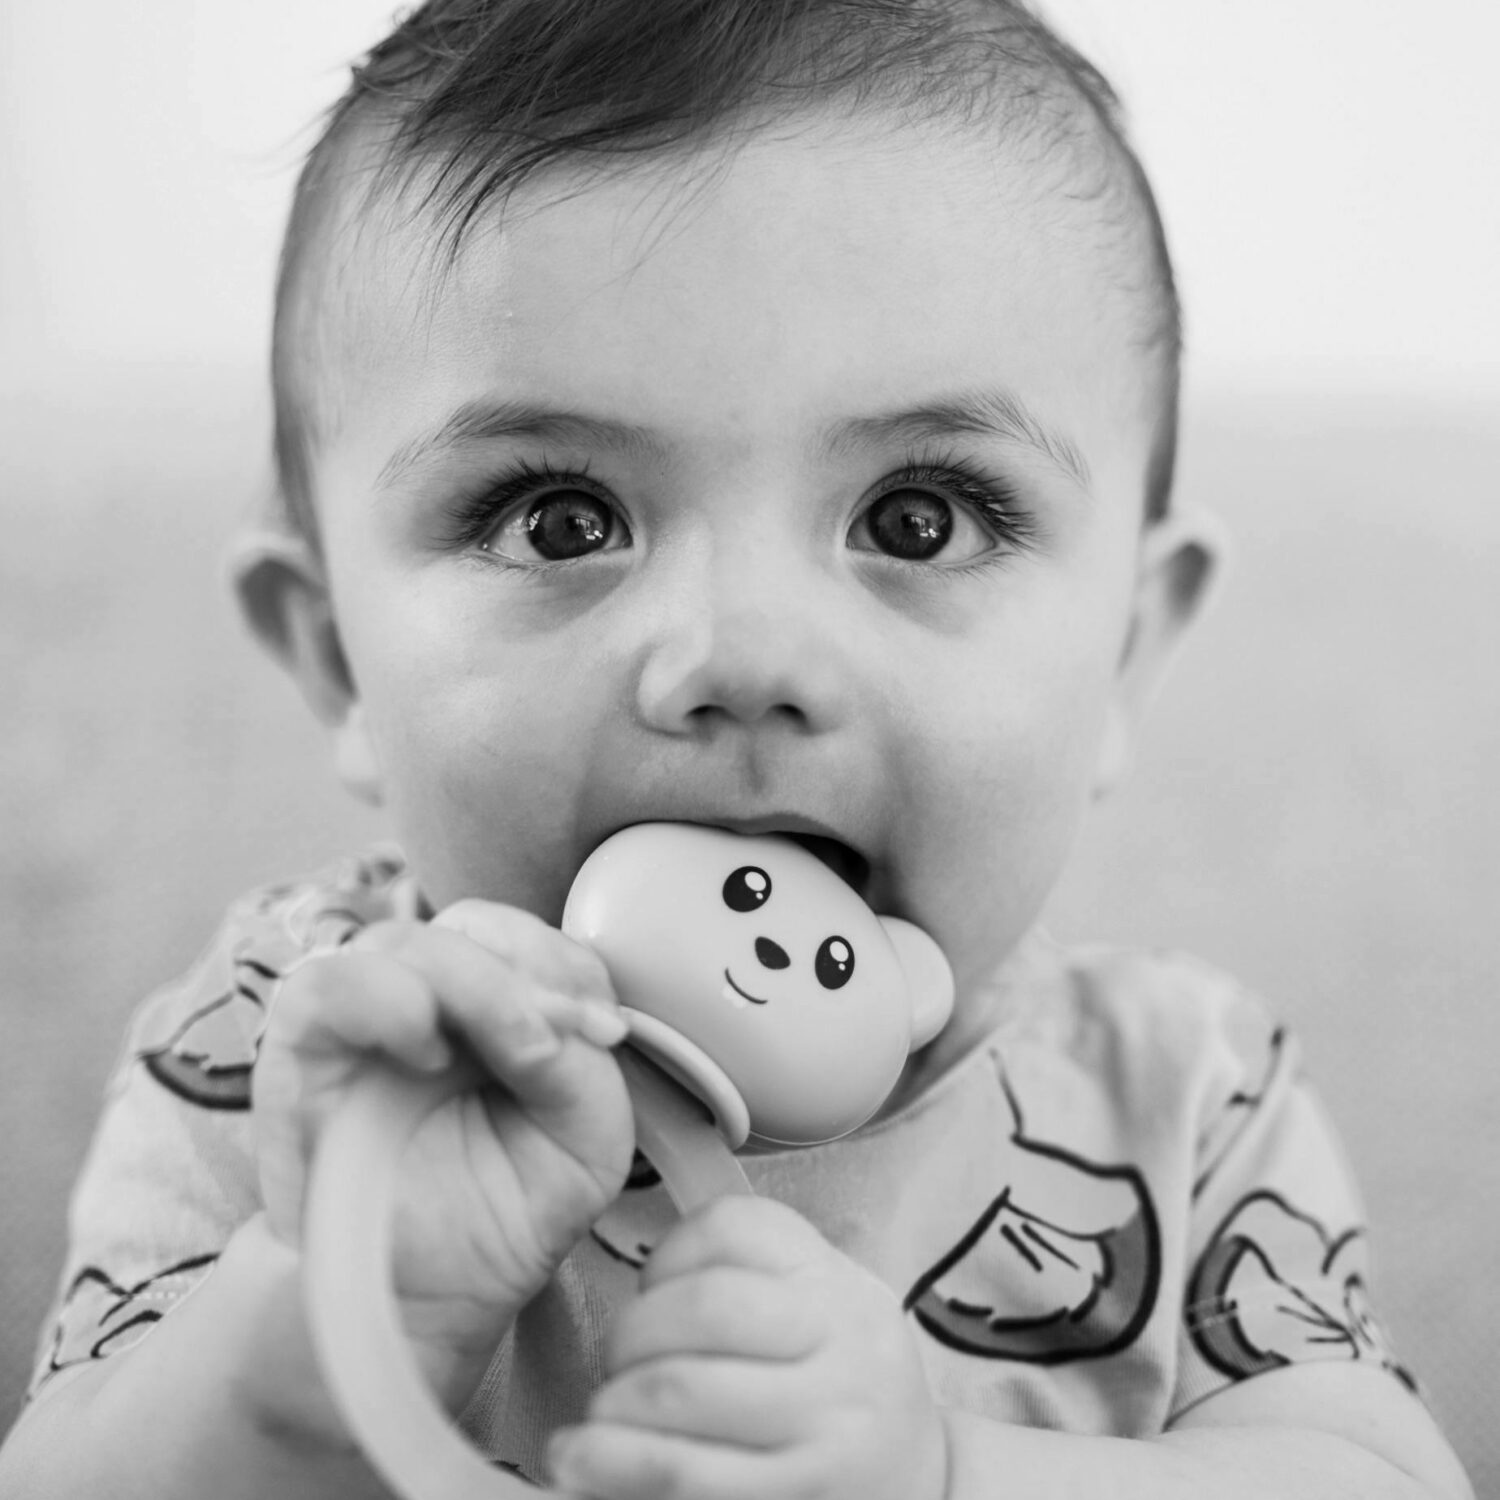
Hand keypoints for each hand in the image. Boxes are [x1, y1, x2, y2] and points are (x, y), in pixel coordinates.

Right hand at [252, 899, 634, 1401]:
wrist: (422, 1298)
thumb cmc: (501, 1211)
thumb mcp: (587, 1142)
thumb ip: (585, 1068)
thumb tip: (553, 1023)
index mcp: (497, 1003)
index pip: (531, 938)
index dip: (569, 968)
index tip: (602, 1030)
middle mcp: (426, 994)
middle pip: (473, 926)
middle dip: (528, 973)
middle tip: (553, 1042)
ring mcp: (361, 1013)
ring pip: (405, 940)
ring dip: (471, 982)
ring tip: (508, 1050)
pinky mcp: (302, 1048)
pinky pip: (325, 985)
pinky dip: (384, 998)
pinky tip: (426, 1050)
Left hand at [549, 1197, 948, 1499]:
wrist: (922, 1489)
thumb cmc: (842, 1391)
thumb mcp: (826, 1308)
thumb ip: (753, 1276)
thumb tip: (645, 1275)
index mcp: (837, 1284)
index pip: (732, 1227)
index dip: (667, 1255)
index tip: (652, 1290)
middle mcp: (843, 1345)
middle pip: (703, 1306)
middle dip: (631, 1334)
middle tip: (616, 1366)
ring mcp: (824, 1428)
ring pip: (681, 1390)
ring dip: (614, 1402)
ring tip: (596, 1420)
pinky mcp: (796, 1498)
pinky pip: (684, 1474)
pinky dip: (612, 1465)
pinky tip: (578, 1461)